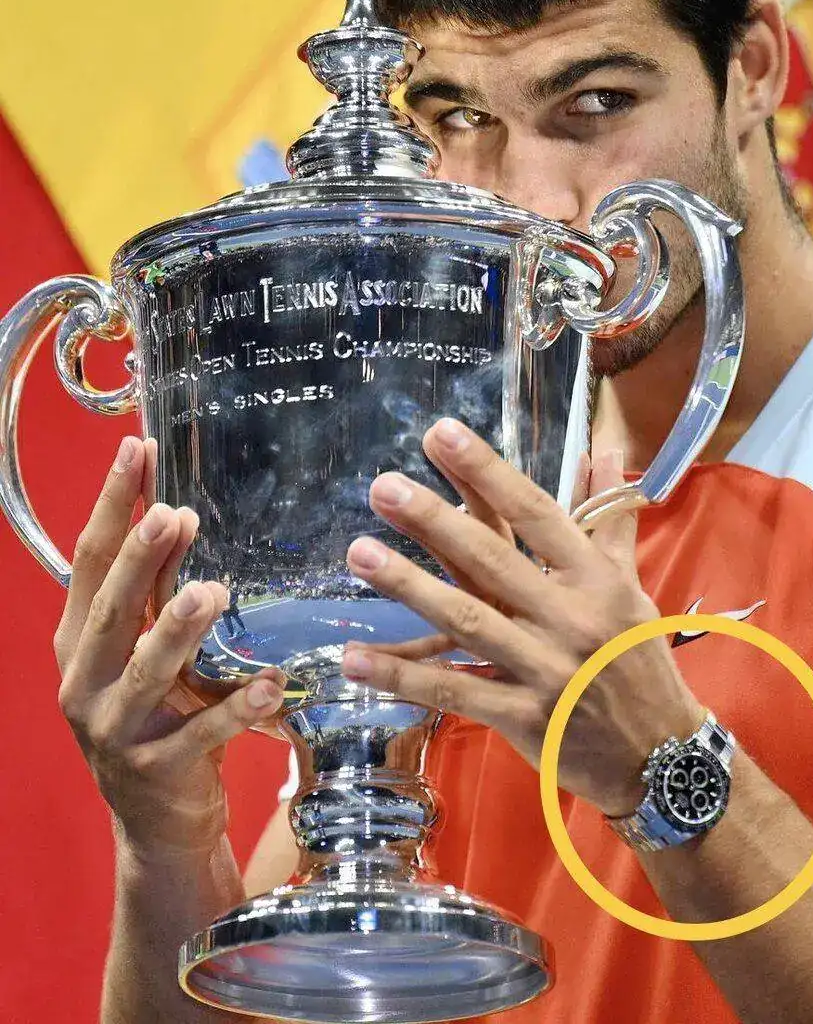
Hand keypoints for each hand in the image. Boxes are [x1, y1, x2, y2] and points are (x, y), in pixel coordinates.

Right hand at [53, 436, 285, 859]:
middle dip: (137, 561)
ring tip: (212, 590)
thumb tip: (181, 510)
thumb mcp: (150, 652)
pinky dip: (235, 708)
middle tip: (171, 514)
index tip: (134, 450)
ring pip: (143, 674)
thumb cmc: (160, 718)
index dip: (110, 506)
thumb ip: (158, 593)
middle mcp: (84, 683)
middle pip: (108, 613)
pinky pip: (201, 736)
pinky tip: (269, 683)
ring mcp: (116, 731)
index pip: (87, 563)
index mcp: (78, 644)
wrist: (159, 825)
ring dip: (176, 630)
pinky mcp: (157, 773)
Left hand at [342, 418, 704, 816]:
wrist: (661, 756)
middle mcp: (570, 618)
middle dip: (434, 521)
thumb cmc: (639, 662)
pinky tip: (355, 658)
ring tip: (359, 553)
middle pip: (493, 560)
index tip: (442, 434)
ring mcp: (545, 670)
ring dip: (408, 586)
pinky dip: (403, 676)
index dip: (487, 473)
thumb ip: (610, 519)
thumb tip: (606, 451)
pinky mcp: (522, 717)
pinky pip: (454, 690)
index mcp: (596, 579)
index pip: (536, 514)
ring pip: (466, 621)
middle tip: (383, 486)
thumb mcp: (631, 587)